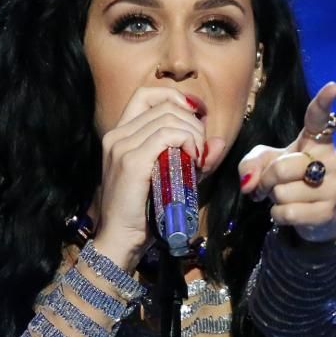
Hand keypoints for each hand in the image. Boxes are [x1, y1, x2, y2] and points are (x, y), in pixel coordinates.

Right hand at [94, 86, 226, 270]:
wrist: (120, 241)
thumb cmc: (143, 214)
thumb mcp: (171, 178)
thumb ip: (192, 158)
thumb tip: (218, 142)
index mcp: (120, 135)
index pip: (147, 95)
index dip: (175, 97)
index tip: (196, 116)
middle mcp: (117, 135)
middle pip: (164, 105)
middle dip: (192, 121)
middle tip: (201, 149)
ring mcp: (122, 147)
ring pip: (169, 117)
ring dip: (193, 134)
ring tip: (198, 158)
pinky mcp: (131, 161)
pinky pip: (168, 135)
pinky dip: (188, 142)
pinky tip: (193, 161)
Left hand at [238, 81, 335, 243]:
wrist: (315, 215)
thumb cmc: (289, 180)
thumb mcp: (266, 164)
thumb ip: (251, 163)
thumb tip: (250, 183)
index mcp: (316, 141)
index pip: (319, 119)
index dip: (323, 103)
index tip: (333, 86)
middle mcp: (331, 159)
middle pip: (282, 167)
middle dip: (267, 180)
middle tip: (271, 186)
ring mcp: (334, 186)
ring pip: (282, 193)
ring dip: (274, 199)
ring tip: (286, 198)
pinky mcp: (328, 211)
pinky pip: (287, 212)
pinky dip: (278, 215)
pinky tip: (289, 212)